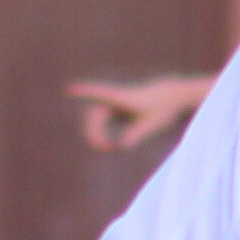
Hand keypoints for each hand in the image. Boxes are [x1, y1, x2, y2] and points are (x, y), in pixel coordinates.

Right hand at [68, 72, 211, 151]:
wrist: (171, 96)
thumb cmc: (163, 108)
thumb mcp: (153, 124)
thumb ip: (137, 134)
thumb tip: (120, 146)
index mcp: (122, 98)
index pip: (100, 94)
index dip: (84, 92)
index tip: (68, 89)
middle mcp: (114, 100)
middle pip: (94, 117)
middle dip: (94, 133)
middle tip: (105, 149)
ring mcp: (113, 105)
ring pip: (95, 122)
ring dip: (97, 136)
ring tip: (110, 150)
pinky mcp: (116, 112)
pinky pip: (101, 124)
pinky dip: (103, 136)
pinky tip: (111, 147)